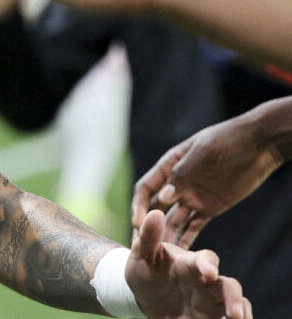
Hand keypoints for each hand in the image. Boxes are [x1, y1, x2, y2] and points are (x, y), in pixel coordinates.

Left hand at [126, 210, 250, 318]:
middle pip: (229, 287)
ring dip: (241, 314)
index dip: (209, 265)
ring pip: (236, 306)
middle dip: (234, 299)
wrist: (141, 295)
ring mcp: (210, 302)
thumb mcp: (142, 254)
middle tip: (234, 314)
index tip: (208, 273)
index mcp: (191, 263)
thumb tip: (154, 213)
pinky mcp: (209, 317)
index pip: (207, 259)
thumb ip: (148, 236)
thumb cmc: (145, 270)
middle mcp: (206, 283)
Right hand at [132, 112, 283, 248]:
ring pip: (174, 220)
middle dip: (148, 226)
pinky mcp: (210, 208)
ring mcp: (193, 197)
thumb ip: (183, 174)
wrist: (258, 145)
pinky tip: (182, 255)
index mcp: (170, 166)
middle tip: (141, 247)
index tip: (138, 224)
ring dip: (166, 235)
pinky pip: (195, 226)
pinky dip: (187, 239)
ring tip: (161, 256)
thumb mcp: (204, 152)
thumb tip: (164, 198)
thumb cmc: (227, 140)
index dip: (140, 205)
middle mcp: (177, 184)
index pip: (147, 188)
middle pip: (156, 207)